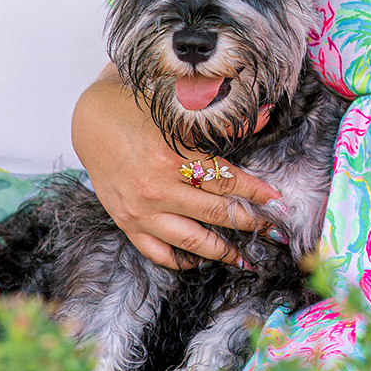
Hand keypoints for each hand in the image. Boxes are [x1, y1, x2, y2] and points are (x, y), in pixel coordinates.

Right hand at [71, 72, 280, 268]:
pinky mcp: (127, 222)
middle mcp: (158, 187)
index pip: (227, 181)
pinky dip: (179, 260)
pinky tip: (197, 260)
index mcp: (174, 156)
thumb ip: (221, 120)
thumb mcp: (178, 110)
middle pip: (215, 213)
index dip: (256, 192)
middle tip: (271, 231)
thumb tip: (265, 115)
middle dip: (249, 224)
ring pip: (191, 240)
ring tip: (244, 258)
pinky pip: (157, 252)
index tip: (278, 202)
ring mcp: (142, 210)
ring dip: (222, 251)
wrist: (91, 123)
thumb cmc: (137, 111)